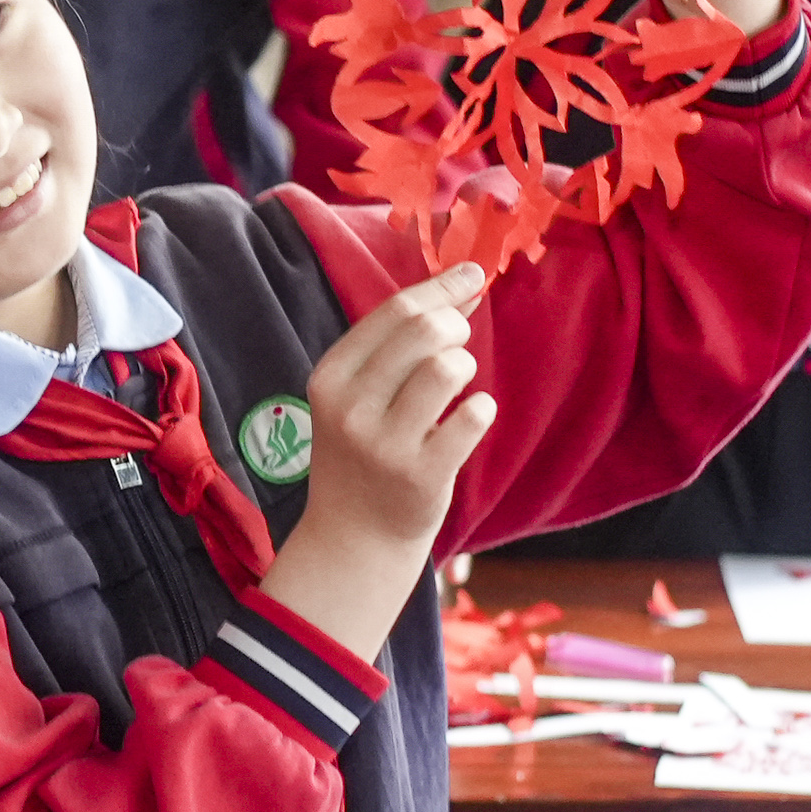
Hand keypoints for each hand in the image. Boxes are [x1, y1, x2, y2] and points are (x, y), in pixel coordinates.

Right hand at [253, 265, 490, 658]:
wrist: (354, 537)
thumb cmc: (365, 452)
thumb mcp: (360, 395)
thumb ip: (402, 343)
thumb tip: (464, 284)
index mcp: (330, 378)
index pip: (393, 311)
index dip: (442, 287)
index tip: (474, 274)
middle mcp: (351, 407)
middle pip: (423, 331)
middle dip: (456, 326)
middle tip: (459, 345)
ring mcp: (385, 444)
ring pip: (448, 369)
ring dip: (466, 368)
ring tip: (456, 388)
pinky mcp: (422, 475)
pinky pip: (473, 417)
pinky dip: (480, 410)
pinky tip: (467, 420)